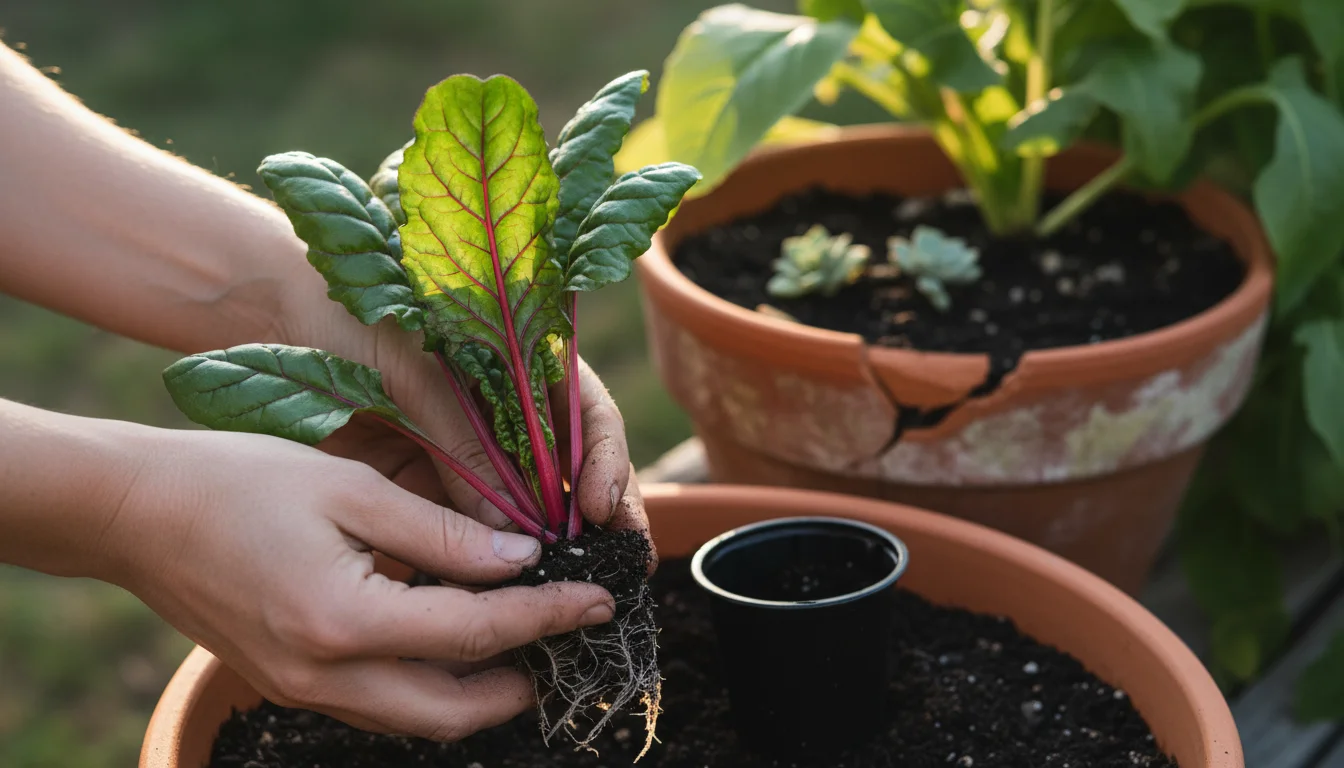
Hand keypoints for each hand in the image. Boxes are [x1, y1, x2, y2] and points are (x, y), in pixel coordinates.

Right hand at [107, 427, 616, 739]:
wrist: (134, 514)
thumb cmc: (237, 482)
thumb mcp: (351, 490)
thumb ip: (442, 531)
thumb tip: (521, 555)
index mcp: (345, 622)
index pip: (478, 632)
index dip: (549, 616)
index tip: (601, 600)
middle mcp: (325, 677)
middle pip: (453, 712)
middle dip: (522, 681)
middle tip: (568, 635)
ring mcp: (304, 690)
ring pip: (416, 718)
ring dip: (478, 690)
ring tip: (523, 640)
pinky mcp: (290, 684)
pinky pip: (378, 703)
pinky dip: (429, 683)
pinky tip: (453, 638)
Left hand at [268, 239, 650, 557]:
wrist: (270, 315)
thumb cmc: (352, 317)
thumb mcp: (415, 372)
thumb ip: (464, 445)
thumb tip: (512, 536)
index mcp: (520, 360)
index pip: (586, 411)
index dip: (603, 457)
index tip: (597, 504)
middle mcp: (505, 410)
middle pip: (571, 468)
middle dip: (600, 514)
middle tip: (618, 558)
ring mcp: (468, 450)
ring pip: (526, 508)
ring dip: (549, 548)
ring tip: (566, 588)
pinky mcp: (428, 483)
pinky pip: (470, 529)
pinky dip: (489, 561)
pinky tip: (501, 592)